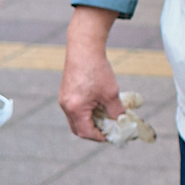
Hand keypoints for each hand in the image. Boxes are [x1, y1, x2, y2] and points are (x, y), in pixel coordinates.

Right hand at [59, 5, 124, 142]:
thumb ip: (116, 111)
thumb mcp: (111, 93)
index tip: (112, 136)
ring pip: (76, 119)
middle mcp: (65, 106)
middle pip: (78, 129)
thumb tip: (121, 122)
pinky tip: (100, 105)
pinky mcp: (66, 92)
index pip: (86, 132)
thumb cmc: (97, 70)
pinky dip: (87, 112)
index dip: (100, 137)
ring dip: (91, 121)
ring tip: (107, 117)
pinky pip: (75, 109)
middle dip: (94, 132)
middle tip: (109, 131)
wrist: (84, 48)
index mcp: (74, 109)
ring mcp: (64, 99)